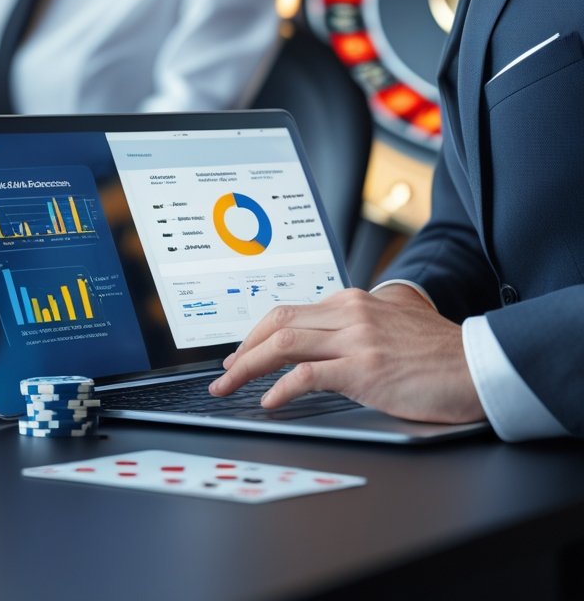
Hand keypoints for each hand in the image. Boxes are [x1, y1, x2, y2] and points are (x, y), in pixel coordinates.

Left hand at [208, 286, 484, 423]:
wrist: (480, 365)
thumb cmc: (439, 354)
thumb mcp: (390, 324)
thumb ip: (356, 326)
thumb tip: (322, 344)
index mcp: (352, 302)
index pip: (288, 312)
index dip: (256, 334)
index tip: (240, 354)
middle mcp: (350, 313)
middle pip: (276, 325)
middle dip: (241, 350)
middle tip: (223, 373)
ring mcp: (356, 339)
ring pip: (283, 345)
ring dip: (247, 368)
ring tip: (229, 387)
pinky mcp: (365, 368)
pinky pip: (308, 375)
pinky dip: (281, 388)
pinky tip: (269, 401)